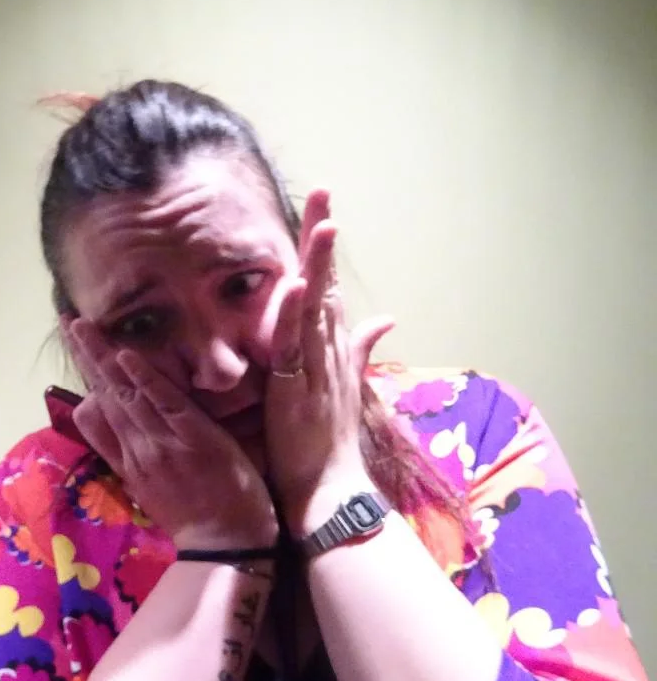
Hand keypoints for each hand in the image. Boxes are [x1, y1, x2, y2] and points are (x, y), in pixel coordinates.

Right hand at [64, 319, 277, 550]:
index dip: (85, 376)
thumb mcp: (148, 490)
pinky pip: (165, 404)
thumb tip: (98, 419)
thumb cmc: (195, 518)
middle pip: (105, 395)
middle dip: (85, 356)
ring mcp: (162, 444)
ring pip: (126, 394)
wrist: (225, 547)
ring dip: (103, 357)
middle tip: (67, 320)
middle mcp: (137, 449)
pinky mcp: (194, 440)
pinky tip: (127, 355)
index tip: (74, 346)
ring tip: (82, 325)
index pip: (97, 411)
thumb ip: (123, 455)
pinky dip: (146, 380)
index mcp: (128, 460)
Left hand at [264, 190, 394, 533]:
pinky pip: (297, 346)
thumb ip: (360, 349)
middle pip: (326, 283)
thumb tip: (385, 319)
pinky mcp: (300, 387)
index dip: (323, 249)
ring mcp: (318, 366)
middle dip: (323, 238)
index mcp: (332, 348)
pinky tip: (296, 283)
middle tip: (324, 191)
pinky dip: (297, 314)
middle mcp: (330, 349)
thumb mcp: (344, 386)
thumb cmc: (329, 440)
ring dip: (319, 263)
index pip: (327, 287)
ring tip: (324, 220)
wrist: (331, 489)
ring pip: (317, 306)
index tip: (322, 210)